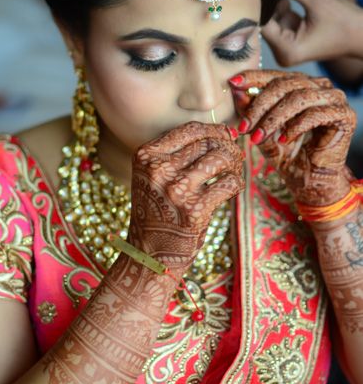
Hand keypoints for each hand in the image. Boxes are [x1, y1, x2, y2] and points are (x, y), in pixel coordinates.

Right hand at [128, 121, 244, 277]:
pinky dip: (236, 184)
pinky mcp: (194, 211)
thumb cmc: (158, 210)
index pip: (190, 130)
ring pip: (220, 158)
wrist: (149, 253)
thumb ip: (181, 152)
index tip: (226, 137)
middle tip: (235, 157)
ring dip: (235, 162)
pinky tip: (232, 188)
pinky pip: (229, 183)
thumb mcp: (155, 175)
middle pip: (208, 143)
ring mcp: (176, 190)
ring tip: (235, 170)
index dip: (214, 130)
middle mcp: (158, 170)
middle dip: (228, 147)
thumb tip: (225, 130)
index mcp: (146, 156)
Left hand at [229, 70, 355, 206]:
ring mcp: (335, 99)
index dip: (254, 77)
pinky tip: (283, 140)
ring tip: (258, 137)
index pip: (276, 75)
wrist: (310, 180)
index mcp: (301, 84)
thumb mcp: (262, 130)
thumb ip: (251, 111)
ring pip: (299, 98)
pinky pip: (316, 114)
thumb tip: (236, 91)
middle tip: (243, 127)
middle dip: (260, 106)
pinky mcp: (345, 115)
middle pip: (285, 85)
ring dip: (273, 119)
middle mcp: (320, 86)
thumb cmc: (287, 154)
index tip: (233, 83)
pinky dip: (295, 127)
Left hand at [263, 0, 362, 65]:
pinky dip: (283, 5)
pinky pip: (281, 19)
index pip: (262, 23)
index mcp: (287, 50)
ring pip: (272, 18)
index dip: (260, 0)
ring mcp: (286, 48)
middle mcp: (282, 53)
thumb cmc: (345, 22)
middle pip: (266, 22)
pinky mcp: (291, 40)